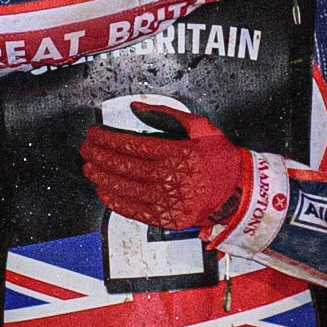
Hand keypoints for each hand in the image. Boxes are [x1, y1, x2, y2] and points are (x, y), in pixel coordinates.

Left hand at [78, 103, 247, 230]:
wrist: (240, 193)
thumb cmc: (221, 159)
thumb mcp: (200, 127)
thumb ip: (166, 114)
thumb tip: (136, 107)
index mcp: (175, 153)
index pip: (130, 145)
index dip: (106, 139)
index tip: (94, 134)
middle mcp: (168, 177)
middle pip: (122, 166)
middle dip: (98, 156)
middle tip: (86, 149)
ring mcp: (167, 200)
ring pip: (124, 188)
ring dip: (102, 177)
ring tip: (89, 168)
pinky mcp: (167, 218)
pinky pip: (134, 210)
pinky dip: (116, 201)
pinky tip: (104, 191)